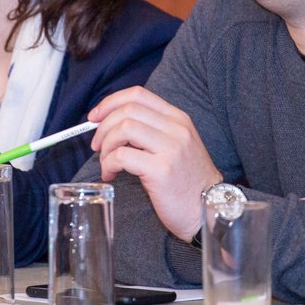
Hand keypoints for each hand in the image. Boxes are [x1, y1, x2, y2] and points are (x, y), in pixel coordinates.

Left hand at [89, 86, 221, 241]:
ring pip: (123, 129)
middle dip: (103, 127)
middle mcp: (176, 129)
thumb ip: (152, 131)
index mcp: (178, 119)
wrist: (210, 210)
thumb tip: (111, 125)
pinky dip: (108, 163)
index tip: (95, 117)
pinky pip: (122, 156)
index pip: (138, 94)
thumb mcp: (176, 146)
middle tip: (97, 146)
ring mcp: (171, 148)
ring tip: (106, 163)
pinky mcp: (162, 170)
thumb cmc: (187, 182)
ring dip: (105, 146)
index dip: (110, 102)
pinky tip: (111, 174)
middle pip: (127, 110)